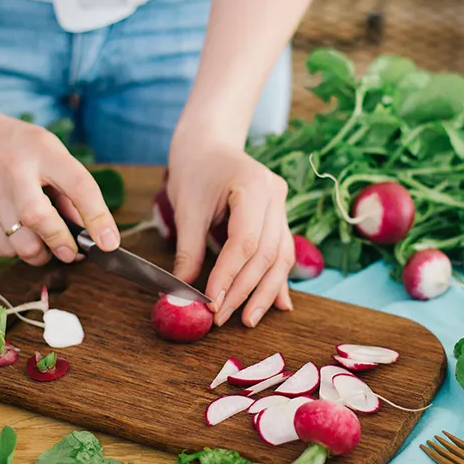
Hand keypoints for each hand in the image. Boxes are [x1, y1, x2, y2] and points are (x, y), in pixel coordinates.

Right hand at [0, 103, 119, 264]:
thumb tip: (89, 229)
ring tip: (48, 245)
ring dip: (42, 254)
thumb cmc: (12, 144)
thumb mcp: (47, 150)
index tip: (110, 244)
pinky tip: (21, 234)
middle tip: (73, 252)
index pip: (79, 186)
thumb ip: (69, 187)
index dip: (100, 219)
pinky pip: (3, 247)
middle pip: (40, 219)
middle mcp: (14, 172)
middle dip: (62, 243)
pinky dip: (19, 249)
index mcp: (42, 150)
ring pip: (21, 244)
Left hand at [167, 143, 294, 326]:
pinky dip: (277, 280)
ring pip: (281, 258)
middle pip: (267, 254)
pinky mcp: (280, 218)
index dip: (229, 276)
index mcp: (254, 186)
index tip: (211, 302)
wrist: (209, 144)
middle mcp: (276, 195)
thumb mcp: (186, 208)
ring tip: (249, 320)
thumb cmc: (195, 170)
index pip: (246, 242)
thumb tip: (181, 293)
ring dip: (264, 292)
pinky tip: (279, 305)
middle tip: (223, 318)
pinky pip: (282, 253)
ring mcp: (282, 206)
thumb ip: (187, 252)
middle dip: (245, 290)